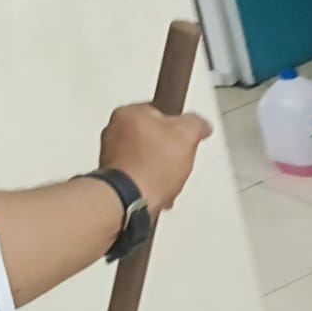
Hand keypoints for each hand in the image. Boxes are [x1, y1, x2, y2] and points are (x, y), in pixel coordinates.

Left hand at [97, 104, 213, 215]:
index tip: (183, 132)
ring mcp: (110, 155)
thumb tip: (200, 125)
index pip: (158, 110)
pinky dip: (149, 182)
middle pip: (151, 136)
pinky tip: (159, 190)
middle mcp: (113, 131)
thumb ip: (196, 123)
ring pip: (144, 158)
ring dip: (159, 169)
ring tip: (168, 178)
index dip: (176, 123)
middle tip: (176, 158)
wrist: (131, 200)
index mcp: (127, 113)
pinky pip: (137, 175)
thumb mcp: (186, 134)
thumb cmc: (150, 166)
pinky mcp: (112, 177)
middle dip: (167, 150)